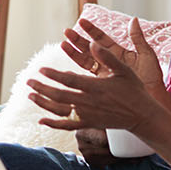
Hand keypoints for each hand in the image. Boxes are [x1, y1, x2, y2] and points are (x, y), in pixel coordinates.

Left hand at [27, 37, 170, 166]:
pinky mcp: (89, 123)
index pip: (70, 80)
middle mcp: (89, 102)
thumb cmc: (133, 90)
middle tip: (28, 81)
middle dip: (42, 88)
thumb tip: (93, 43)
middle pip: (60, 95)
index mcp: (96, 87)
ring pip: (60, 110)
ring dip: (44, 103)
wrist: (142, 115)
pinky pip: (68, 126)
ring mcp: (88, 115)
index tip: (41, 69)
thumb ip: (107, 57)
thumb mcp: (124, 70)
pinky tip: (41, 121)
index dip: (53, 75)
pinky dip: (53, 125)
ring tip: (30, 96)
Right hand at [62, 18, 165, 89]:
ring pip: (86, 61)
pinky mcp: (101, 85)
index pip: (102, 39)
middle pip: (90, 48)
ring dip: (74, 53)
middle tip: (67, 31)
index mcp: (119, 53)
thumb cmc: (152, 78)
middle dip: (78, 40)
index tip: (82, 21)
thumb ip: (138, 38)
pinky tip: (68, 67)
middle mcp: (109, 62)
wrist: (153, 99)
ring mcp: (104, 74)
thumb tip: (133, 19)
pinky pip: (86, 77)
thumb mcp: (146, 55)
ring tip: (63, 44)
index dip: (92, 30)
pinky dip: (77, 72)